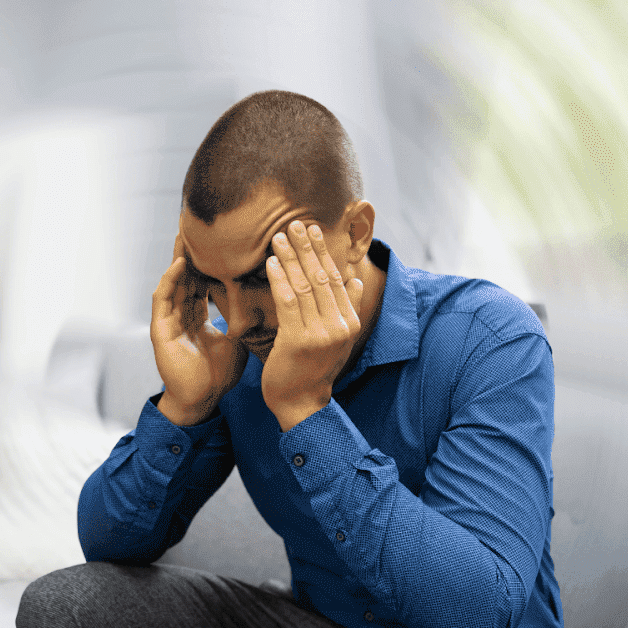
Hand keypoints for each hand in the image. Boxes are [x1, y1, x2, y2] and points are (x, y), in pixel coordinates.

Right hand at [151, 235, 247, 425]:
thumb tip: (269, 303)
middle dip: (191, 252)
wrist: (203, 400)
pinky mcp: (160, 330)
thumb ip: (244, 320)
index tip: (220, 240)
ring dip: (177, 259)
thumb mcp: (237, 340)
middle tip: (198, 225)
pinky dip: (170, 281)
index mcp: (197, 315)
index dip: (209, 261)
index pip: (202, 281)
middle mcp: (181, 314)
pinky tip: (179, 264)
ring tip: (184, 235)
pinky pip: (163, 300)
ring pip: (172, 282)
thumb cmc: (218, 374)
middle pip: (185, 276)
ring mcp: (168, 321)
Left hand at [261, 220, 364, 430]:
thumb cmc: (315, 368)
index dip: (323, 252)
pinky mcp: (298, 341)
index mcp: (350, 322)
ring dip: (290, 259)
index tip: (312, 231)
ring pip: (304, 286)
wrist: (301, 403)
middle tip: (294, 224)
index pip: (336, 279)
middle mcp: (339, 326)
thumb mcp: (340, 339)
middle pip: (322, 277)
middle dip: (307, 248)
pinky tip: (271, 262)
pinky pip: (288, 302)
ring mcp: (320, 334)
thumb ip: (350, 309)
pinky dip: (279, 279)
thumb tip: (357, 281)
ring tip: (279, 237)